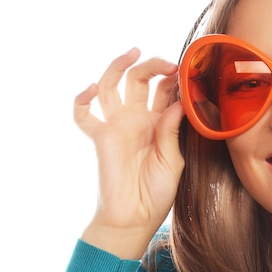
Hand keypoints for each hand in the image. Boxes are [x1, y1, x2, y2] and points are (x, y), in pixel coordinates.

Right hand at [74, 48, 184, 258]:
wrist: (134, 218)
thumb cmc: (157, 194)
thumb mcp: (173, 161)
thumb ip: (172, 132)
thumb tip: (178, 102)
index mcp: (160, 125)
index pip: (165, 93)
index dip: (175, 81)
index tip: (188, 74)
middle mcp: (137, 120)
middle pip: (140, 81)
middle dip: (153, 67)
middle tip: (168, 64)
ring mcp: (118, 126)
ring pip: (112, 87)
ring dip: (120, 66)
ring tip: (134, 52)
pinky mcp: (101, 137)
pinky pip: (84, 115)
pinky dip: (82, 100)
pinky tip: (92, 89)